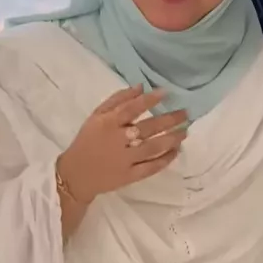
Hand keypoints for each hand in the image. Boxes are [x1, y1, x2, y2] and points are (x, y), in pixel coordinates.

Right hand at [57, 85, 187, 201]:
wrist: (75, 175)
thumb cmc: (88, 140)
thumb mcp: (96, 116)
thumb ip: (118, 100)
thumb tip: (141, 86)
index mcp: (108, 124)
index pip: (131, 109)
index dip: (150, 100)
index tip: (167, 92)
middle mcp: (118, 141)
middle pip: (148, 129)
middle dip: (169, 120)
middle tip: (186, 114)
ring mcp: (125, 160)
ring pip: (153, 148)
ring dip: (172, 139)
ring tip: (185, 131)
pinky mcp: (129, 176)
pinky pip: (151, 167)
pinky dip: (165, 159)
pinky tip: (176, 150)